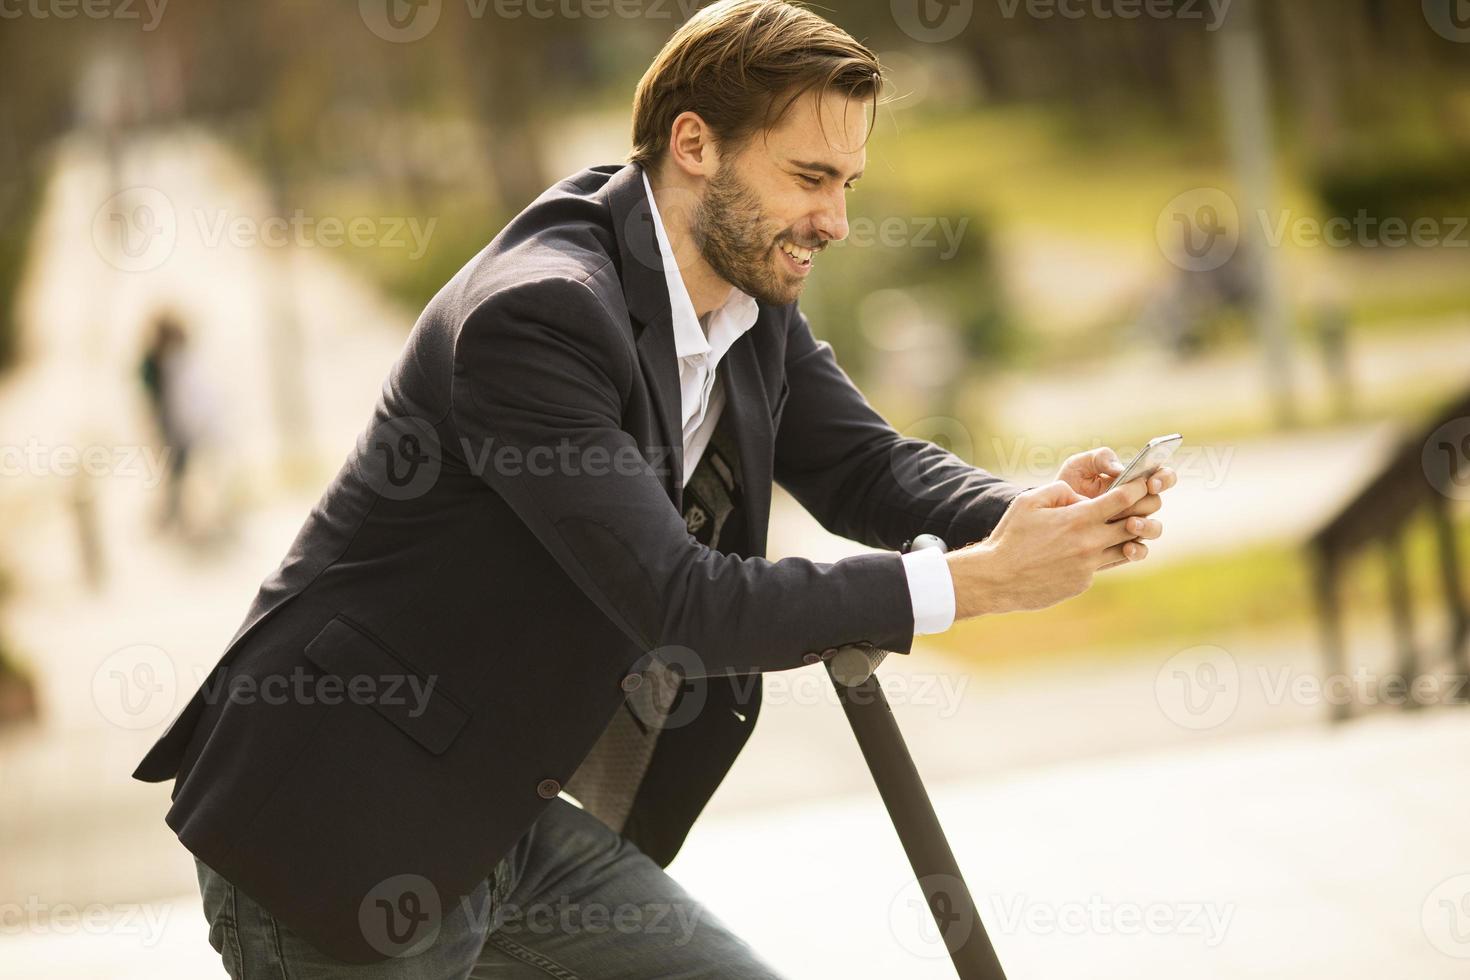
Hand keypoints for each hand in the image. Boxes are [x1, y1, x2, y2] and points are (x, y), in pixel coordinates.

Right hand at [946, 477, 1159, 618]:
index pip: (1121, 499)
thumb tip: (1079, 495)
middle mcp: (1089, 544)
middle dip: (1140, 513)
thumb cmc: (1010, 537)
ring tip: (1117, 529)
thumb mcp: (1028, 502)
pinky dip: (1098, 556)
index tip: (1143, 483)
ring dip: (1126, 538)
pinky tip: (1082, 552)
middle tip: (1141, 506)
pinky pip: (1101, 566)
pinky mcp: (1082, 584)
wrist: (997, 579)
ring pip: (1123, 549)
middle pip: (1132, 525)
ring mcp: (1088, 567)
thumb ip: (1059, 491)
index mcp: (1077, 519)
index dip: (1136, 488)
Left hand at [1056, 446, 1176, 544]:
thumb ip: (1099, 458)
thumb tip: (1120, 468)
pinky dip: (1137, 550)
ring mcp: (1133, 526)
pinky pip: (1140, 552)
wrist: (1050, 513)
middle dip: (1145, 502)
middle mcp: (1137, 504)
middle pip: (1155, 503)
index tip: (1150, 482)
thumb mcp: (1078, 466)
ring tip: (1130, 524)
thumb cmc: (1068, 485)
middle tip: (1129, 503)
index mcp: (1133, 482)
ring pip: (1154, 529)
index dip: (1163, 478)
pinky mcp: (1123, 546)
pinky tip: (1127, 548)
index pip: (1162, 477)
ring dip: (1146, 526)